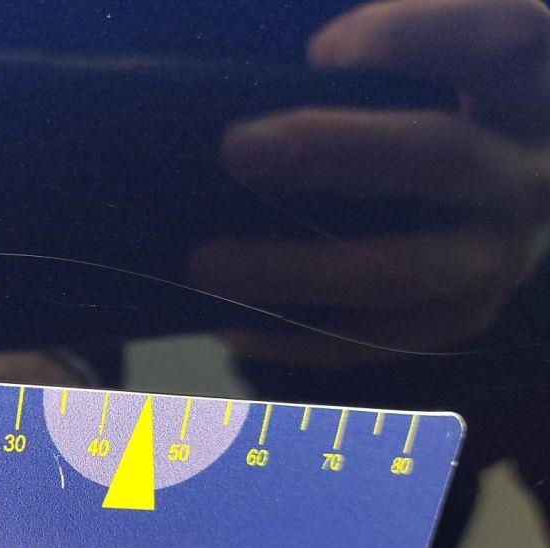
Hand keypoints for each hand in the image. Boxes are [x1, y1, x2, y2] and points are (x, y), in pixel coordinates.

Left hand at [194, 0, 549, 362]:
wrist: (485, 197)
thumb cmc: (425, 111)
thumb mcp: (422, 72)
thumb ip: (371, 59)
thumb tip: (253, 86)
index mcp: (524, 81)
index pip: (499, 32)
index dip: (415, 38)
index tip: (322, 51)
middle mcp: (528, 170)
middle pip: (440, 157)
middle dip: (334, 153)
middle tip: (236, 149)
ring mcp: (502, 253)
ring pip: (405, 272)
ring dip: (298, 272)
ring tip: (206, 265)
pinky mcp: (463, 316)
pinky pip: (381, 339)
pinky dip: (300, 337)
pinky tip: (233, 323)